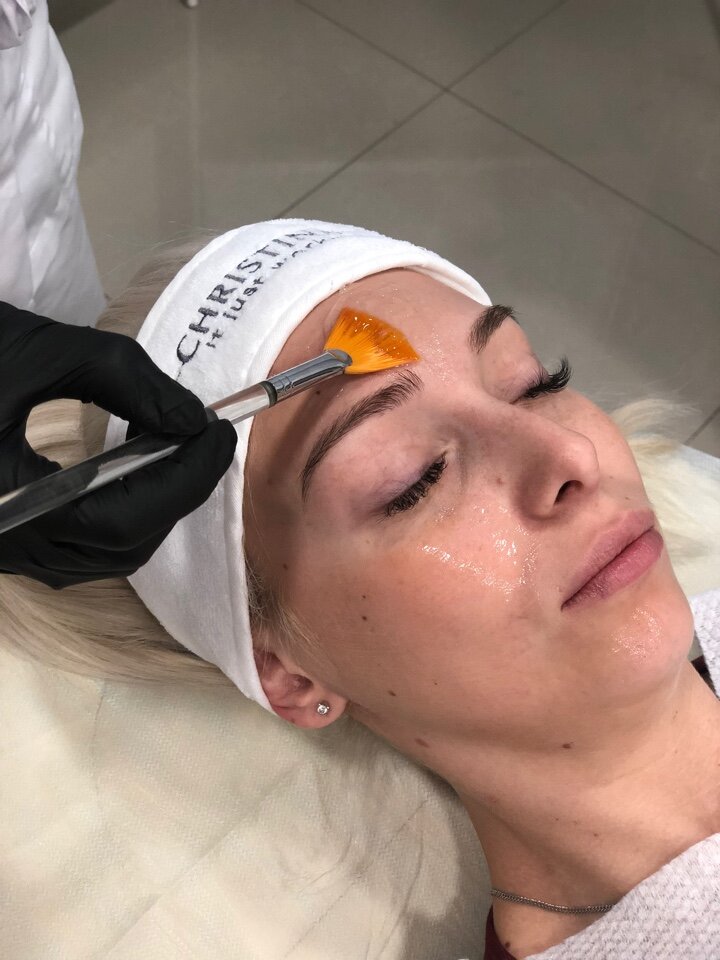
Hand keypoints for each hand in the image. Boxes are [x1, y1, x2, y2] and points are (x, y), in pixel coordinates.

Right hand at [0, 302, 236, 587]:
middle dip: (172, 495)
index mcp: (4, 502)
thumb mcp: (38, 348)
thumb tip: (193, 419)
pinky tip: (129, 474)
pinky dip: (115, 517)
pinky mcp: (0, 538)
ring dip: (148, 511)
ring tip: (173, 452)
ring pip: (97, 558)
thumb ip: (124, 380)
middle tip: (203, 440)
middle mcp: (1, 543)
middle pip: (117, 547)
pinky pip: (71, 550)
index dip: (185, 480)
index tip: (220, 434)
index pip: (123, 517)